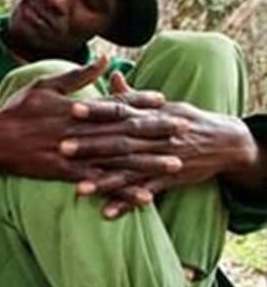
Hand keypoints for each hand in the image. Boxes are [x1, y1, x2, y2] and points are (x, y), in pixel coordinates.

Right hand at [0, 57, 171, 181]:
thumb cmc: (15, 111)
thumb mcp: (43, 85)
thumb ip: (77, 75)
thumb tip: (105, 59)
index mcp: (72, 107)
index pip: (112, 103)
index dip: (138, 101)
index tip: (162, 99)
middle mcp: (75, 130)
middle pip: (121, 130)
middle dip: (153, 130)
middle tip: (182, 130)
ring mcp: (70, 153)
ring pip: (115, 158)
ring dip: (146, 162)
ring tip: (174, 165)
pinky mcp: (64, 173)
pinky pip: (99, 183)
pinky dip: (122, 190)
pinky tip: (143, 196)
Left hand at [68, 74, 257, 217]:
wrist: (225, 142)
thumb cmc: (186, 120)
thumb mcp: (162, 105)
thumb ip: (133, 96)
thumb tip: (112, 74)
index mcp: (150, 116)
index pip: (120, 110)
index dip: (97, 109)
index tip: (72, 108)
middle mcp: (154, 138)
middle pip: (119, 141)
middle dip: (91, 145)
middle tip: (62, 148)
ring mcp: (161, 160)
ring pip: (129, 171)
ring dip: (104, 180)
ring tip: (78, 188)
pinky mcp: (168, 180)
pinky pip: (144, 193)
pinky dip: (126, 203)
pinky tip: (106, 212)